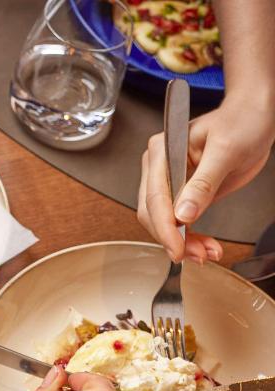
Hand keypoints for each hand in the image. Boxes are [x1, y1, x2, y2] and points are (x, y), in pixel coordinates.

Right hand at [138, 97, 274, 263]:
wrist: (255, 117)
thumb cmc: (241, 122)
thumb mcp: (226, 152)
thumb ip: (203, 184)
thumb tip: (184, 214)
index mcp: (161, 152)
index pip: (155, 196)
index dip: (165, 227)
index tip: (177, 248)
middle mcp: (158, 167)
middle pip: (153, 213)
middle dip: (173, 238)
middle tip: (197, 255)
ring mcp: (168, 180)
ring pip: (164, 221)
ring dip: (182, 241)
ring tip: (206, 253)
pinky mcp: (181, 192)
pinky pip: (178, 220)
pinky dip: (190, 236)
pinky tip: (204, 245)